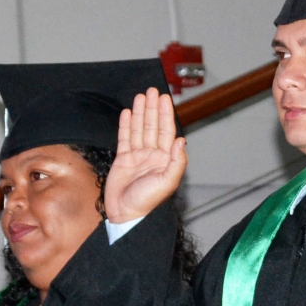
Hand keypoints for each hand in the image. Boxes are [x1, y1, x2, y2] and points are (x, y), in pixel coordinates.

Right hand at [106, 88, 187, 223]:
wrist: (126, 214)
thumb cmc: (148, 202)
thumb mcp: (167, 182)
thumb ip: (177, 161)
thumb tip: (181, 140)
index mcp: (165, 159)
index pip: (166, 131)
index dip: (165, 114)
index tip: (164, 99)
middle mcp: (153, 156)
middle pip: (152, 126)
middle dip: (152, 108)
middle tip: (152, 91)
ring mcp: (137, 157)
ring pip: (139, 129)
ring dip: (139, 113)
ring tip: (140, 97)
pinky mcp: (123, 160)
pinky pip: (125, 139)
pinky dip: (126, 125)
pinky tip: (127, 113)